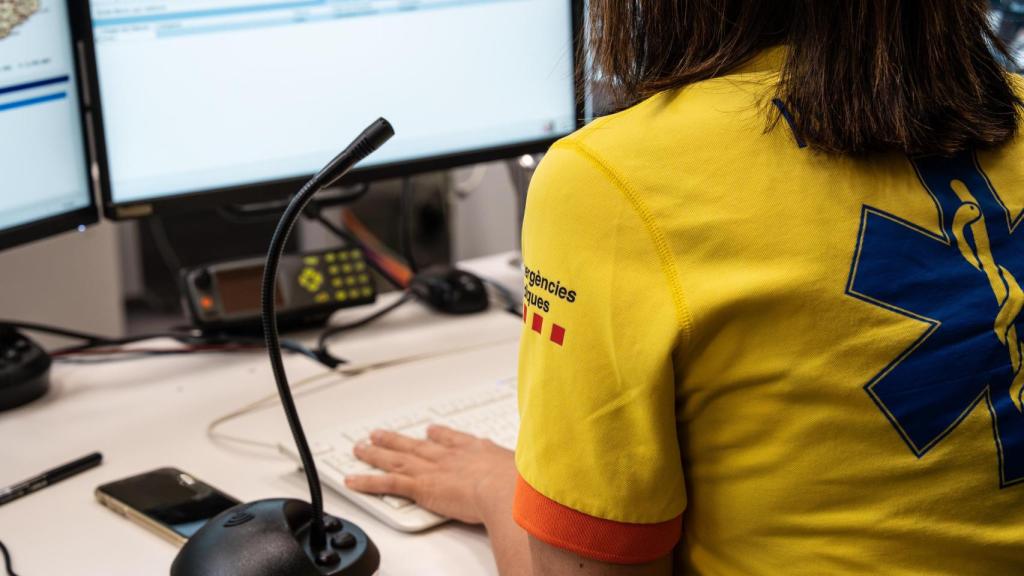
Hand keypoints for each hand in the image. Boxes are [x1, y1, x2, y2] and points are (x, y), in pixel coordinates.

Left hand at [345, 425, 515, 524]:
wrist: (506, 489)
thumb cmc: (518, 483)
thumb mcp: (526, 471)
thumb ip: (523, 471)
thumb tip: (536, 475)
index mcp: (475, 450)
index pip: (451, 440)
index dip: (439, 435)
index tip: (432, 431)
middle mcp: (450, 456)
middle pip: (417, 445)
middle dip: (398, 439)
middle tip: (382, 433)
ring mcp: (433, 469)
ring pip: (397, 459)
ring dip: (377, 453)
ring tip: (361, 447)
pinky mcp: (421, 486)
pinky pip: (387, 484)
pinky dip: (367, 481)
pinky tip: (352, 480)